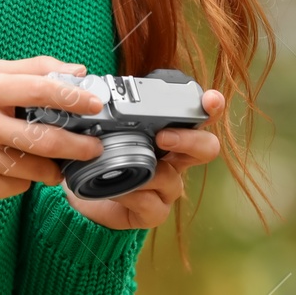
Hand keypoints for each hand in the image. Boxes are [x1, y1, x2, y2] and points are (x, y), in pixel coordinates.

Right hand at [0, 56, 108, 204]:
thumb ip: (34, 70)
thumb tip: (77, 72)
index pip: (39, 90)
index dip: (72, 97)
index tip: (96, 104)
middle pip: (42, 138)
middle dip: (76, 145)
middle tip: (94, 147)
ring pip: (33, 169)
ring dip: (53, 169)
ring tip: (58, 164)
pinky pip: (17, 187)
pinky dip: (26, 181)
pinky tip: (19, 172)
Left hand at [59, 89, 224, 229]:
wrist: (84, 194)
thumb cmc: (100, 154)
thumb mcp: (105, 127)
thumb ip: (110, 108)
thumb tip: (96, 82)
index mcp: (169, 132)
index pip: (198, 115)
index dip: (211, 106)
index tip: (210, 101)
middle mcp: (175, 160)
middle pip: (207, 148)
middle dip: (190, 140)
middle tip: (163, 136)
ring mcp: (167, 187)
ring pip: (173, 179)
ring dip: (146, 172)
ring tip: (121, 168)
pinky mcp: (154, 211)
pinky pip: (152, 204)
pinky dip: (133, 195)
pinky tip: (118, 189)